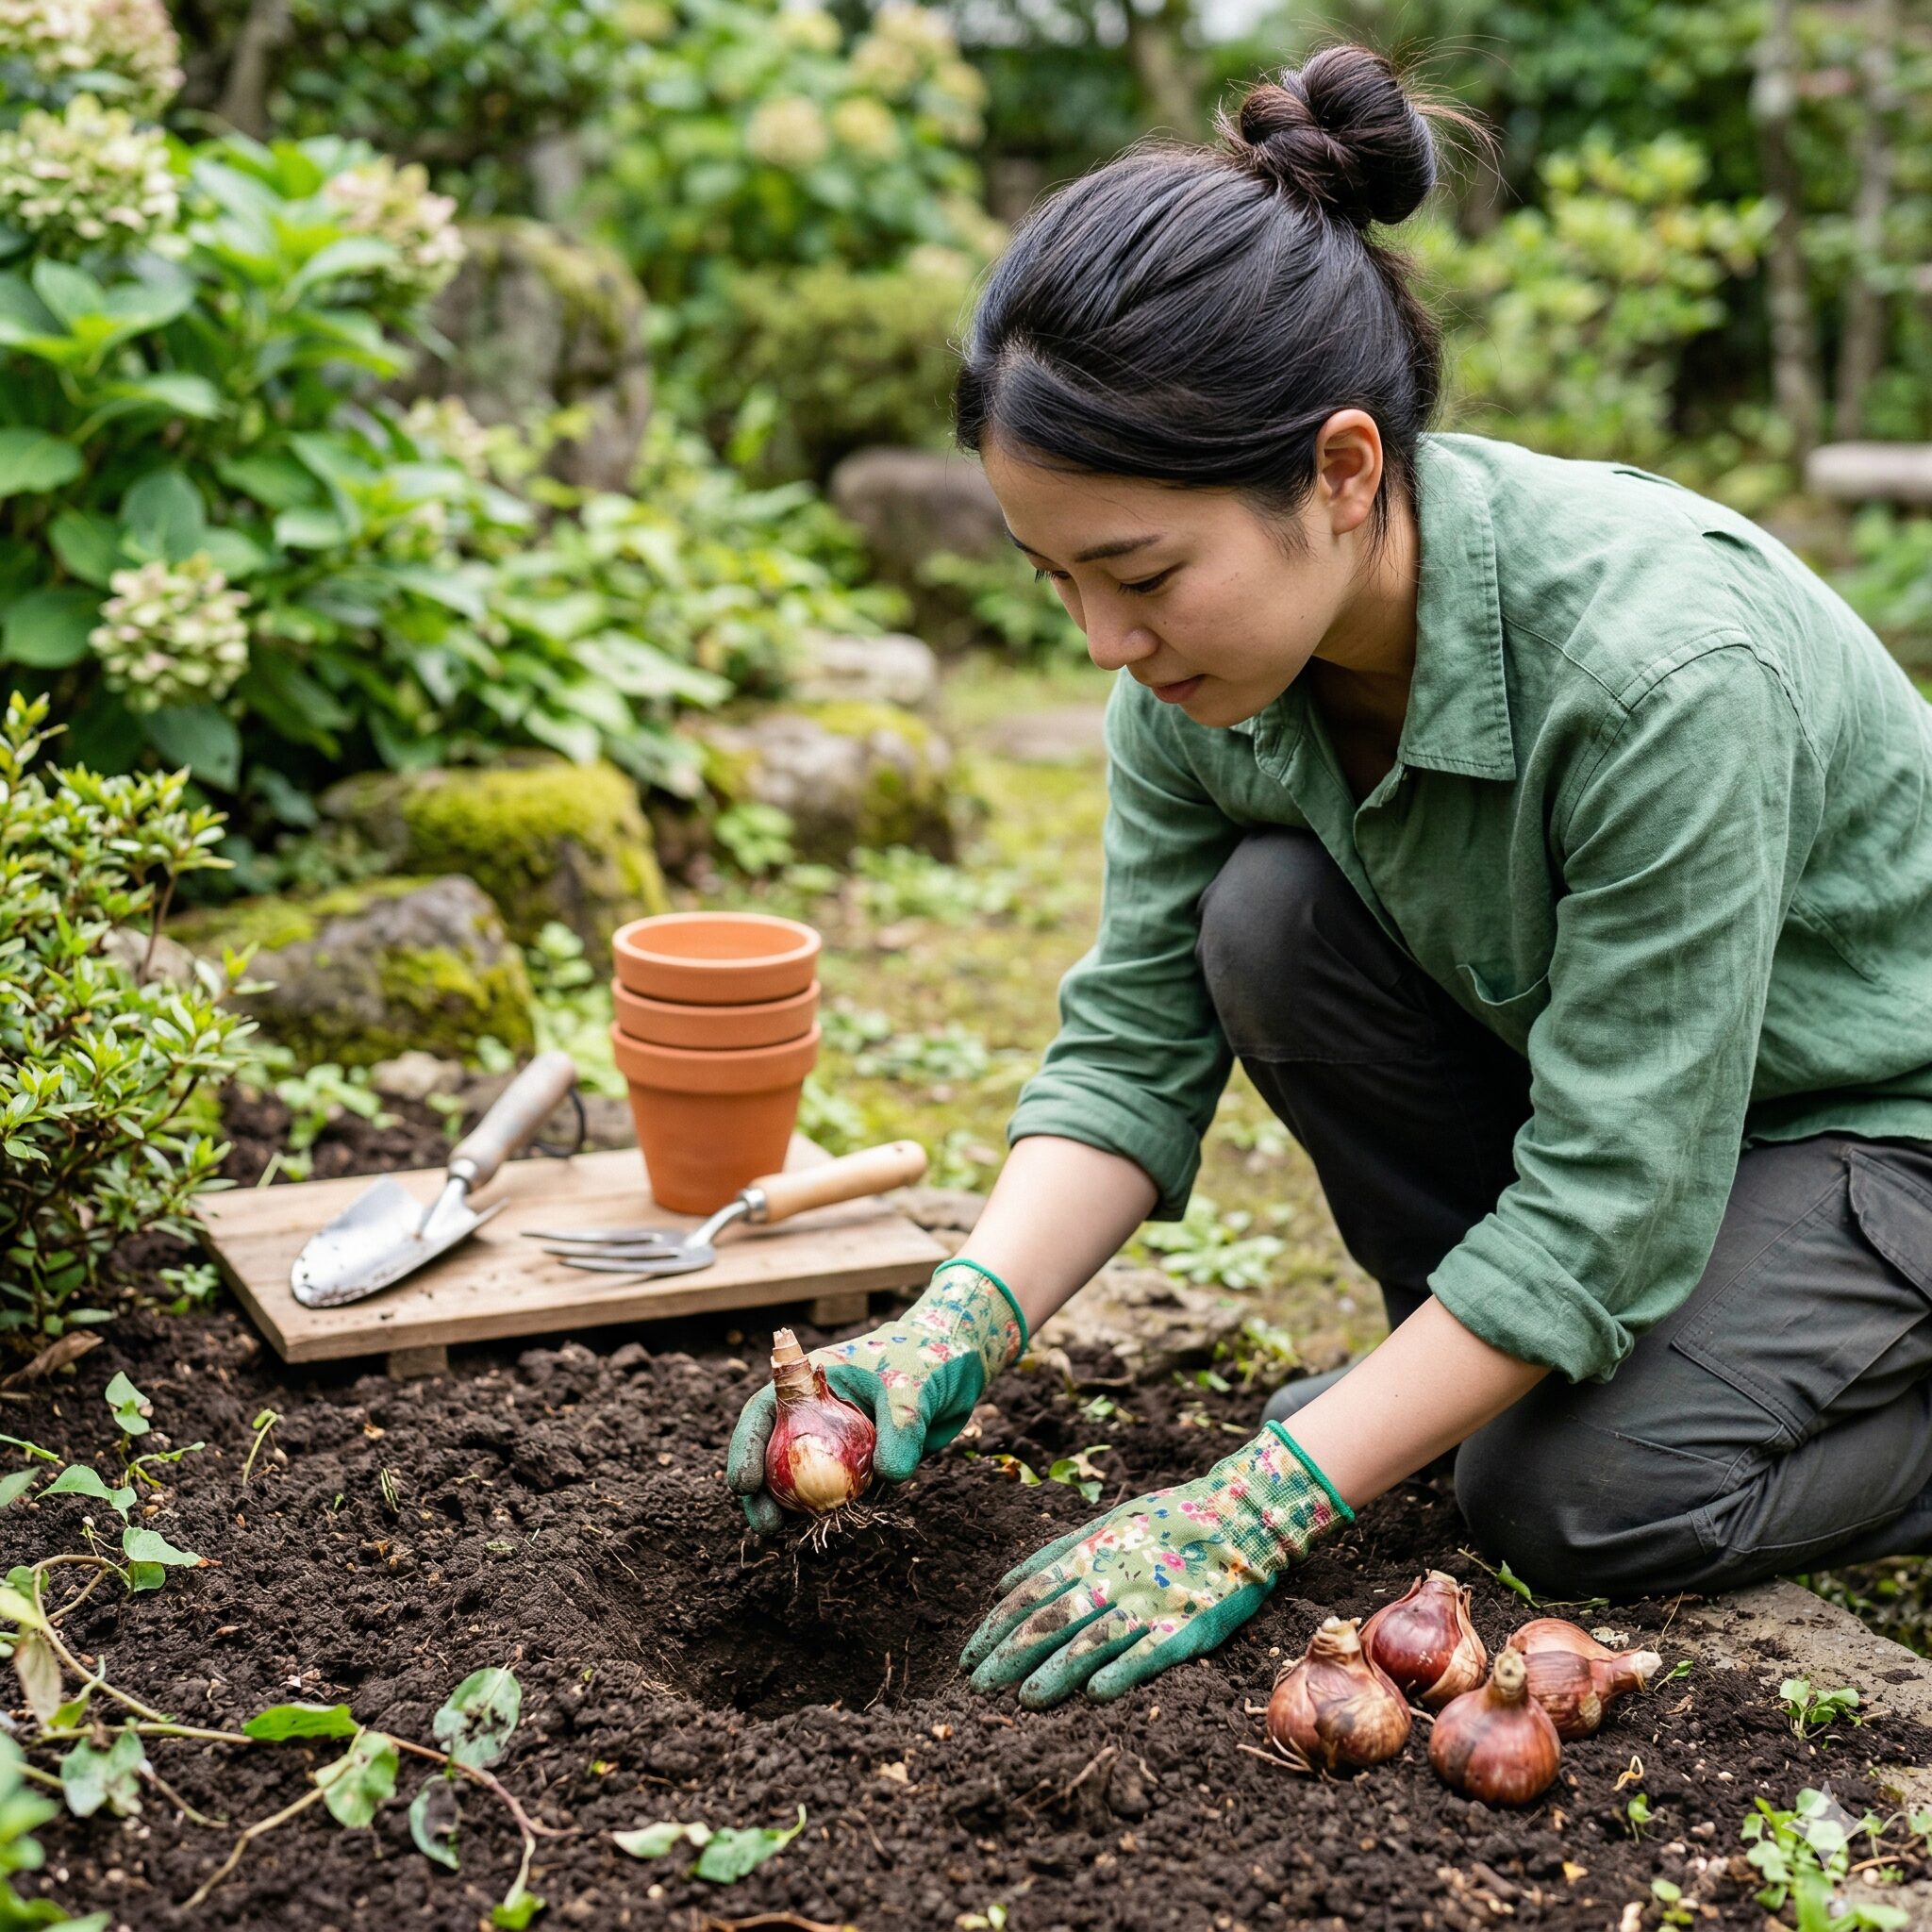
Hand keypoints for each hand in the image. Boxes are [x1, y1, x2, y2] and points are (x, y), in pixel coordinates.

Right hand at [726, 1260, 1024, 1534]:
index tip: (745, 1485)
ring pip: (806, 1479)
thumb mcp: (912, 1387)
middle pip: (775, 1454)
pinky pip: (846, 1490)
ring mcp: (840, 1440)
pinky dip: (839, 1508)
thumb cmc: (929, 1357)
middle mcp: (817, 1413)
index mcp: (811, 1381)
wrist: (963, 1365)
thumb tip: (888, 1477)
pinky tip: (840, 1524)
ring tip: (796, 1535)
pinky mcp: (866, 1463)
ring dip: (798, 1508)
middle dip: (764, 1493)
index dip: (746, 1446)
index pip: (763, 1412)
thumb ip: (900, 1429)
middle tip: (768, 1528)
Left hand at [958, 1425, 1349, 1707]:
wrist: (1238, 1516)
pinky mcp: (1186, 1625)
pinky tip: (1094, 1694)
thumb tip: (1001, 1585)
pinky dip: (1120, 1672)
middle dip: (1011, 1655)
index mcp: (1091, 1552)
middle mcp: (1113, 1577)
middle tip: (979, 1688)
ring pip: (1092, 1640)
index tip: (969, 1658)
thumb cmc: (1166, 1521)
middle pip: (1052, 1620)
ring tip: (1025, 1700)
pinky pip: (1148, 1652)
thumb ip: (1054, 1553)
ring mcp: (1149, 1602)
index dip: (997, 1627)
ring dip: (1056, 1672)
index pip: (1031, 1594)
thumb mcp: (1106, 1522)